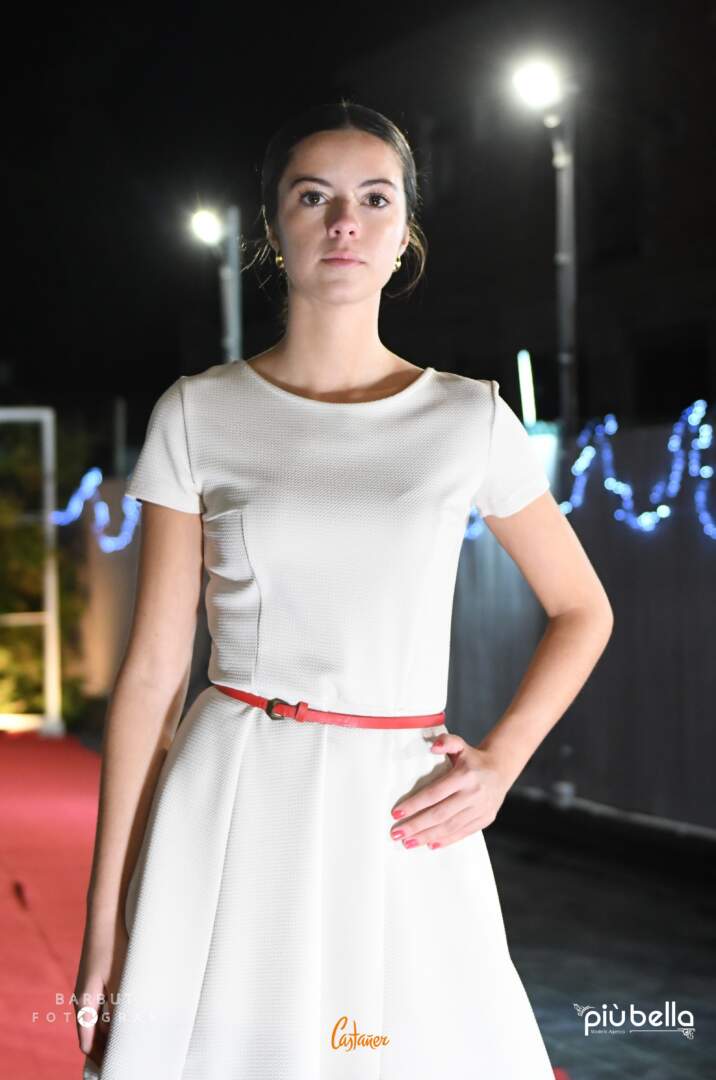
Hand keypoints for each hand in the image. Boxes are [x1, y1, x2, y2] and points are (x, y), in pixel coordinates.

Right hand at [74, 912, 128, 1070]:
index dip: (101, 1058)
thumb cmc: (114, 947)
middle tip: (127, 1057)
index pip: (87, 1044)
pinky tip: (128, 1016)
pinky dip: (111, 1017)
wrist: (105, 915)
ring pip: (96, 1021)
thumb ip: (119, 1009)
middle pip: (91, 1035)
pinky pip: (100, 1007)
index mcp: (83, 1004)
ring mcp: (87, 989)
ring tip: (131, 1040)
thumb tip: (120, 1035)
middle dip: (106, 1049)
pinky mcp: (95, 979)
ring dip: (110, 1033)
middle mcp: (81, 999)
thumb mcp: (121, 980)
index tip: (117, 1065)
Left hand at [389, 734, 512, 849]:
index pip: (434, 793)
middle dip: (416, 825)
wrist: (501, 768)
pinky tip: (430, 844)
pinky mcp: (486, 819)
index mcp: (464, 775)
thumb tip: (433, 747)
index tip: (396, 814)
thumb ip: (446, 742)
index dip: (414, 805)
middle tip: (396, 834)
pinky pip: (463, 833)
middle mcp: (473, 794)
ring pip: (450, 827)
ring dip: (427, 836)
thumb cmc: (473, 758)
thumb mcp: (460, 745)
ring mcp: (481, 809)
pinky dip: (446, 840)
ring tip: (408, 842)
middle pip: (440, 814)